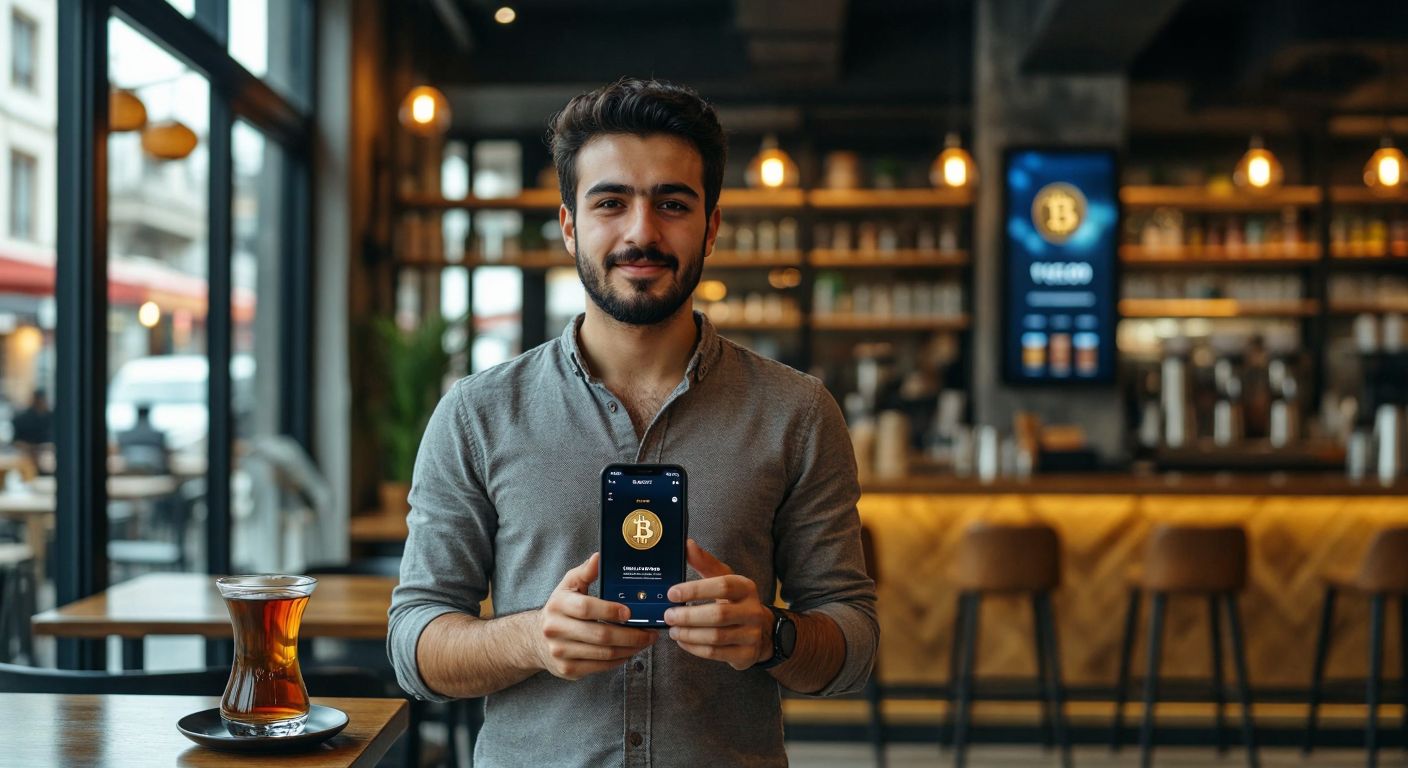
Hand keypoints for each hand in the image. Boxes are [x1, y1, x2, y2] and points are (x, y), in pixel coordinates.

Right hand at [534, 553, 654, 679]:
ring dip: (630, 649)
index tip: (630, 613)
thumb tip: (599, 557)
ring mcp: (561, 651)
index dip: (610, 611)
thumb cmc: (560, 608)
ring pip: (604, 654)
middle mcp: (556, 629)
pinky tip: (629, 652)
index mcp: (558, 605)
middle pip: (600, 635)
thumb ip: (585, 572)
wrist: (535, 639)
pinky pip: (600, 667)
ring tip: (644, 641)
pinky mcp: (568, 669)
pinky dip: (619, 660)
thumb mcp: (568, 586)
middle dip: (631, 635)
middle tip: (649, 632)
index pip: (586, 608)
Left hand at [663, 539, 772, 669]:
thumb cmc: (735, 602)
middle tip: (668, 615)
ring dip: (689, 634)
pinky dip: (695, 648)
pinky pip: (716, 653)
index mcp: (746, 588)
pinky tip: (683, 641)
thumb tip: (687, 544)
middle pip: (718, 614)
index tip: (672, 593)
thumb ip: (705, 563)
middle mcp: (753, 611)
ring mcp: (752, 634)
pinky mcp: (746, 654)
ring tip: (673, 630)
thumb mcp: (724, 579)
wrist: (761, 632)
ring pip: (716, 637)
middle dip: (688, 616)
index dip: (695, 589)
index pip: (722, 586)